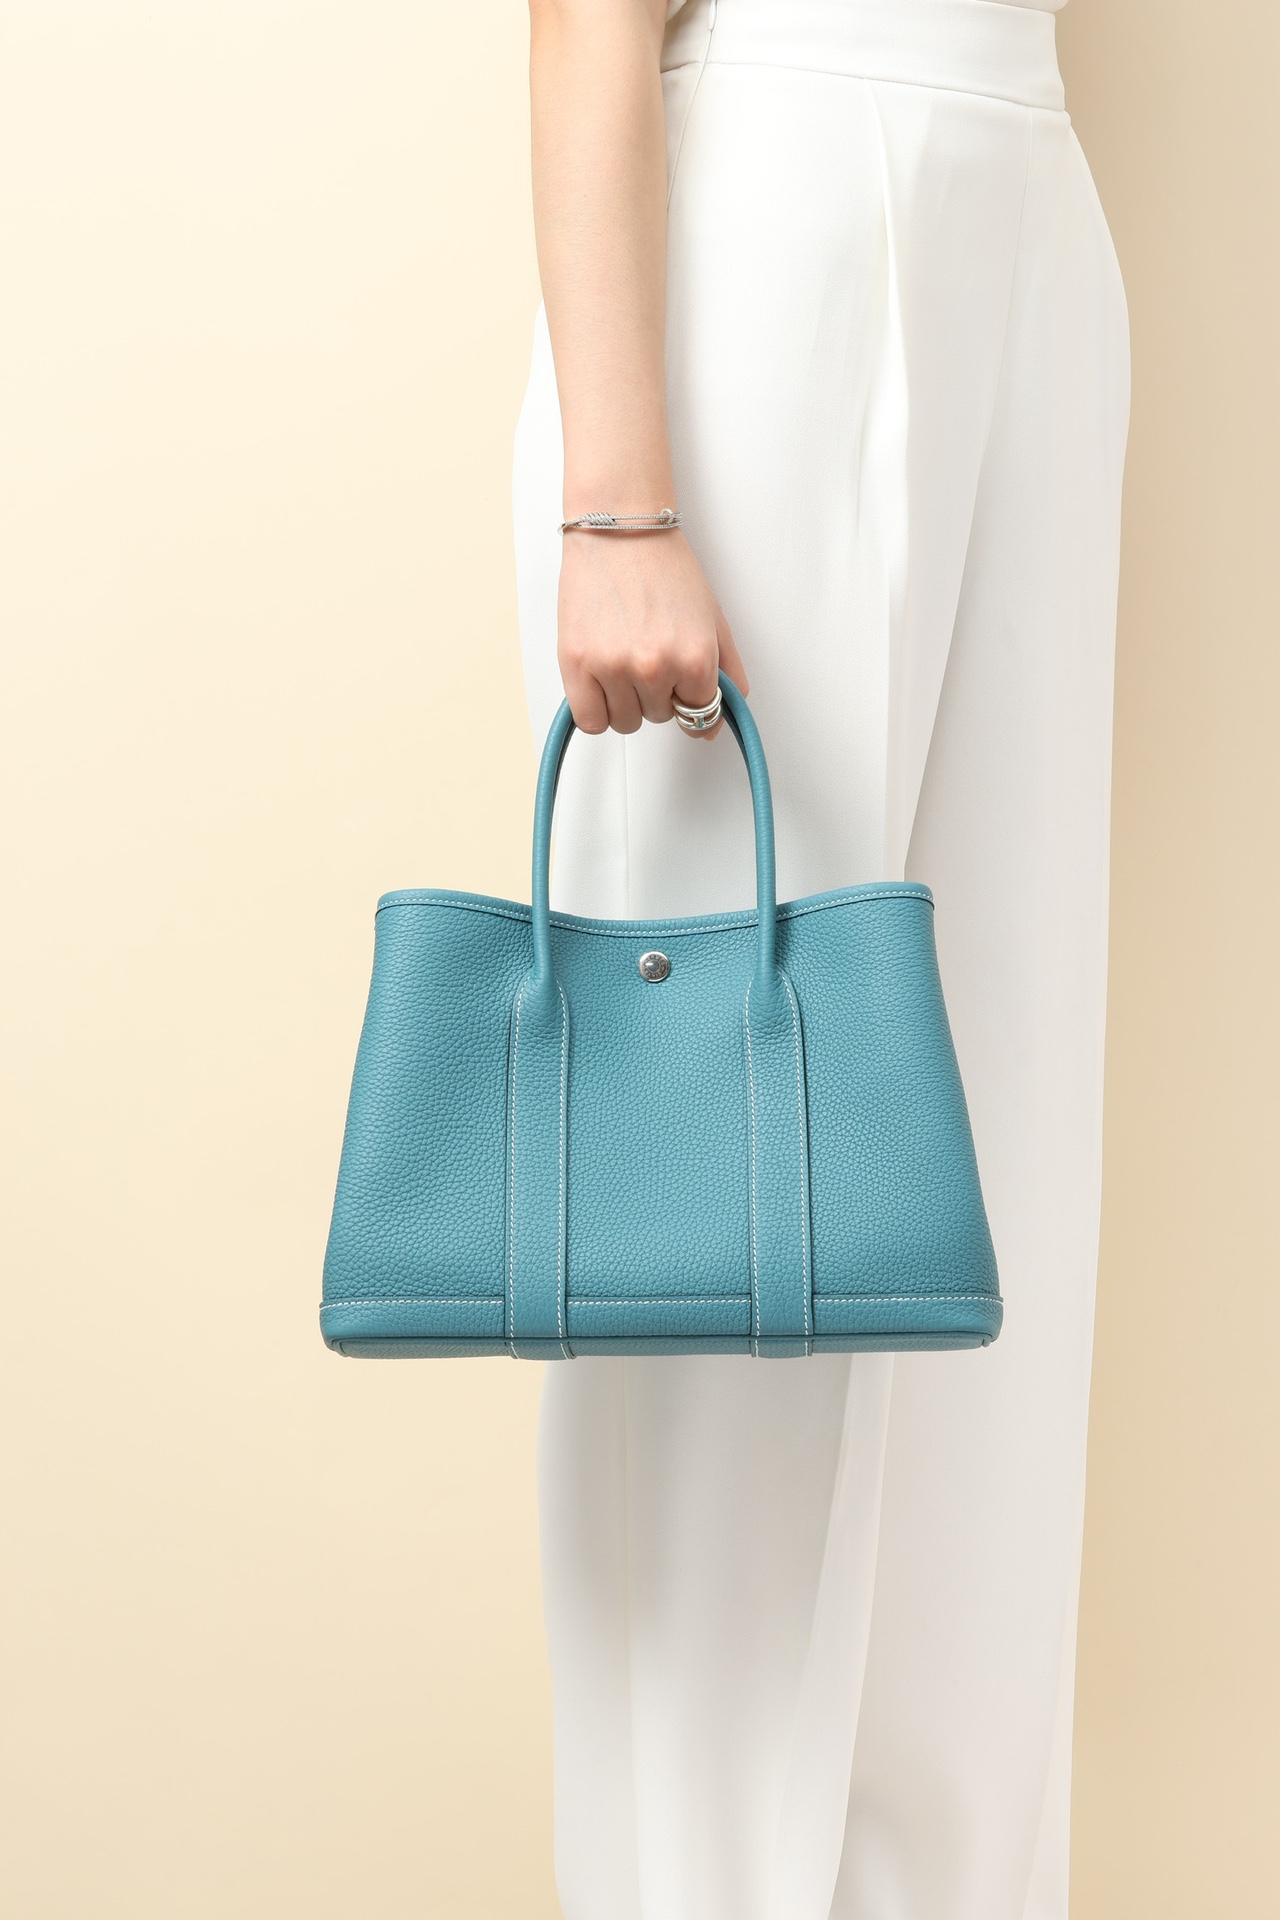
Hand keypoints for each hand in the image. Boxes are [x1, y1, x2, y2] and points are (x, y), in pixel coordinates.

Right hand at [557, 528, 748, 738]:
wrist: (620, 530)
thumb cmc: (663, 565)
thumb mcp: (712, 618)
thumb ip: (726, 672)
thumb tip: (718, 722)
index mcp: (694, 658)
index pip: (700, 718)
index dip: (690, 703)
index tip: (681, 694)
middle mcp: (655, 668)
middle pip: (660, 718)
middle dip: (658, 693)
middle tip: (648, 652)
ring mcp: (613, 668)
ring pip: (625, 722)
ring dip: (626, 701)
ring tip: (624, 658)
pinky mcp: (576, 665)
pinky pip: (590, 721)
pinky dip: (596, 709)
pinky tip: (601, 682)